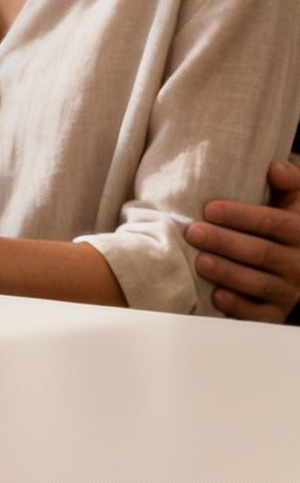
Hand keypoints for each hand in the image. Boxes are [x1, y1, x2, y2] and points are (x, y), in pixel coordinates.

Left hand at [187, 159, 299, 322]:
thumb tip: (274, 168)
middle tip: (194, 233)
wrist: (292, 255)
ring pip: (260, 284)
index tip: (209, 209)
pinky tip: (217, 295)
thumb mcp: (292, 198)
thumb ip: (288, 181)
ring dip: (228, 273)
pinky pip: (261, 314)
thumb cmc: (281, 219)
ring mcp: (289, 289)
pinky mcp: (276, 310)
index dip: (242, 216)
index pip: (274, 223)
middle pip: (262, 253)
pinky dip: (239, 306)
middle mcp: (299, 263)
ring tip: (200, 262)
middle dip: (226, 243)